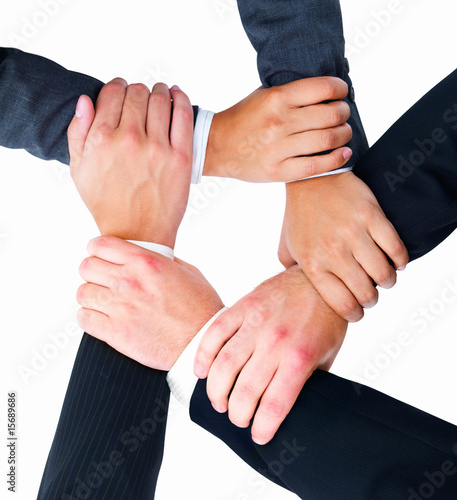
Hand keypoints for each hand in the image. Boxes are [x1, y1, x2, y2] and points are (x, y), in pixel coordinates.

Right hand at [68, 79, 193, 245]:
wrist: (137, 234)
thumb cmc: (106, 203)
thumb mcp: (79, 171)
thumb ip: (78, 133)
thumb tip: (85, 100)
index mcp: (101, 140)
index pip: (112, 92)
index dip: (117, 86)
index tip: (122, 91)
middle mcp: (129, 140)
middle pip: (137, 93)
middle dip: (137, 90)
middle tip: (141, 96)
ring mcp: (157, 148)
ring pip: (160, 99)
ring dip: (159, 91)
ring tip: (160, 94)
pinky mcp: (181, 157)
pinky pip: (183, 115)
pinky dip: (181, 99)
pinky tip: (177, 95)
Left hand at [76, 236, 223, 369]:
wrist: (203, 342)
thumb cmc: (200, 307)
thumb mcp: (187, 271)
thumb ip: (163, 260)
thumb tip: (147, 255)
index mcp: (146, 262)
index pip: (100, 245)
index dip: (96, 250)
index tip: (100, 257)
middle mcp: (130, 282)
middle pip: (86, 267)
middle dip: (93, 273)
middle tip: (102, 281)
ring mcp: (121, 308)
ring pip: (83, 293)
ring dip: (91, 296)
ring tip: (103, 302)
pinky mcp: (116, 333)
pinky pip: (84, 319)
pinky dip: (90, 318)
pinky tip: (102, 318)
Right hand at [193, 266, 346, 444]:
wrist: (320, 280)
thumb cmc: (325, 319)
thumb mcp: (327, 355)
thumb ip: (307, 381)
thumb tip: (289, 406)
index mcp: (300, 357)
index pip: (274, 404)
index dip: (263, 428)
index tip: (258, 436)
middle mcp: (275, 341)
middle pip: (245, 390)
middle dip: (237, 415)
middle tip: (238, 419)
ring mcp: (256, 322)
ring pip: (224, 364)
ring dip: (216, 391)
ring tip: (219, 402)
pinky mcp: (243, 306)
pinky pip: (215, 332)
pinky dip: (203, 355)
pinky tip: (201, 371)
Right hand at [204, 77, 352, 181]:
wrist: (216, 147)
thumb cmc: (243, 119)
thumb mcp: (263, 96)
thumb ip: (291, 92)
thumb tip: (325, 91)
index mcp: (276, 98)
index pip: (323, 88)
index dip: (340, 90)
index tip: (342, 93)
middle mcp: (279, 122)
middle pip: (331, 115)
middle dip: (344, 113)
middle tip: (343, 114)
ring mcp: (279, 148)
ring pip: (327, 140)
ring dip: (343, 135)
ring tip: (343, 133)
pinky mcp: (278, 170)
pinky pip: (316, 166)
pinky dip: (336, 159)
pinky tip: (343, 153)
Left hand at [278, 171, 408, 321]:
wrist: (311, 179)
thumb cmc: (299, 217)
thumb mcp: (286, 248)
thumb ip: (292, 274)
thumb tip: (302, 295)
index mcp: (312, 264)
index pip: (343, 305)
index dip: (356, 314)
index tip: (359, 312)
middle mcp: (333, 252)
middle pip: (366, 293)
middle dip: (372, 299)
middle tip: (371, 293)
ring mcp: (353, 234)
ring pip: (384, 275)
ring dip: (387, 281)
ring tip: (383, 277)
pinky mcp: (371, 216)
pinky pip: (396, 249)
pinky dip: (400, 260)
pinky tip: (395, 261)